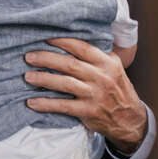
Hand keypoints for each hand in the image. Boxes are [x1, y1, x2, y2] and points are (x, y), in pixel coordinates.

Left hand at [25, 37, 147, 153]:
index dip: (62, 42)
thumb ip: (96, 57)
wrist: (130, 119)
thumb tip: (69, 41)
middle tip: (29, 56)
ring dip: (43, 79)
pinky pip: (63, 106)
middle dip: (46, 58)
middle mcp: (102, 77)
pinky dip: (46, 104)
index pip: (82, 48)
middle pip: (70, 64)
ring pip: (65, 84)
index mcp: (108, 63)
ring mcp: (95, 95)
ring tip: (27, 76)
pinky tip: (31, 102)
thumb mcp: (113, 69)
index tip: (45, 38)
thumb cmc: (115, 90)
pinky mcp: (89, 111)